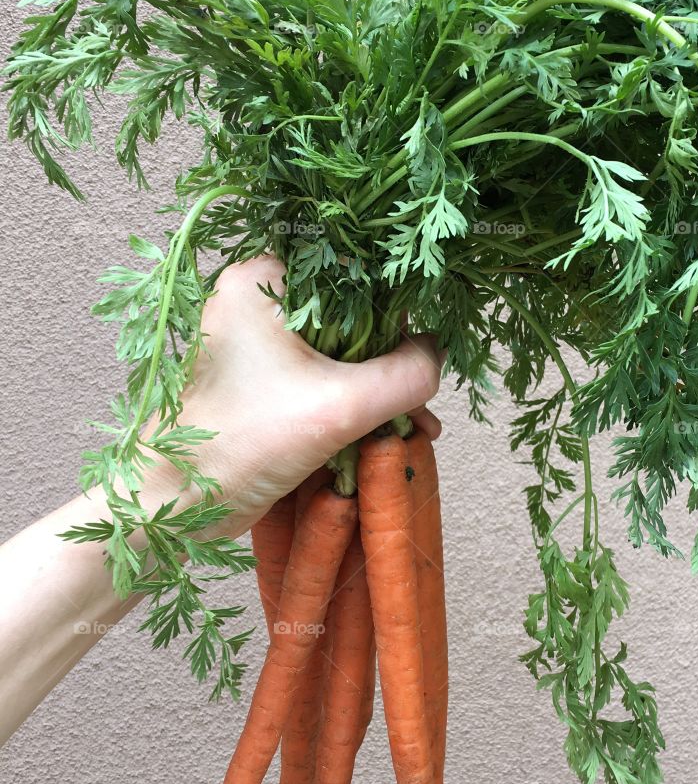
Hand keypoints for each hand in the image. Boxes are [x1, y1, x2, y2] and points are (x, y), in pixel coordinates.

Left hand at [146, 255, 443, 535]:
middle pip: (352, 319)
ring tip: (413, 428)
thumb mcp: (338, 406)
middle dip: (391, 365)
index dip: (396, 317)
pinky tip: (386, 435)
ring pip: (341, 354)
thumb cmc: (240, 443)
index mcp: (262, 280)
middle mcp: (256, 300)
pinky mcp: (260, 381)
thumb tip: (439, 353)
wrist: (174, 506)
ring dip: (378, 391)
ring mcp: (257, 342)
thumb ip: (404, 376)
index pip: (354, 277)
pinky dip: (353, 405)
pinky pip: (322, 380)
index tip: (419, 359)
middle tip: (420, 406)